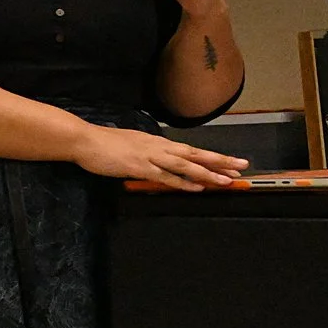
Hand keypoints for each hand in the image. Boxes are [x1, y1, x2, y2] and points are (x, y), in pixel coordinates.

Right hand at [72, 122, 247, 190]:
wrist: (85, 141)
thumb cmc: (104, 143)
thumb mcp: (132, 144)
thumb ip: (148, 151)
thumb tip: (160, 158)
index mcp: (157, 142)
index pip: (191, 150)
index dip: (212, 157)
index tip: (231, 162)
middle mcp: (158, 147)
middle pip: (195, 154)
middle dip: (220, 161)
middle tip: (242, 166)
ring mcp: (150, 156)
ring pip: (185, 165)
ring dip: (207, 173)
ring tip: (226, 180)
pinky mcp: (140, 167)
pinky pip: (166, 176)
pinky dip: (183, 182)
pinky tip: (197, 186)